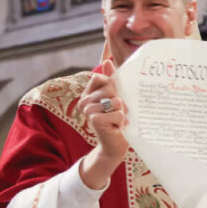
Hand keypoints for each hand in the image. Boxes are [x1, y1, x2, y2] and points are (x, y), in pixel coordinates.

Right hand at [79, 59, 129, 189]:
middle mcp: (84, 101)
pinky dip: (122, 121)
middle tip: (117, 114)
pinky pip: (119, 113)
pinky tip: (116, 128)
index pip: (101, 78)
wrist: (114, 146)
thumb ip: (111, 81)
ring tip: (117, 121)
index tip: (112, 100)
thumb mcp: (114, 98)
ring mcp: (88, 110)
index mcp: (87, 94)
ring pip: (117, 101)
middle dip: (121, 102)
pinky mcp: (95, 120)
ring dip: (122, 112)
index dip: (113, 87)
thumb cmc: (116, 121)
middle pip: (111, 88)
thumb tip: (107, 61)